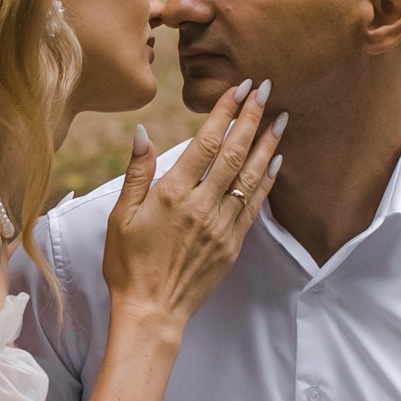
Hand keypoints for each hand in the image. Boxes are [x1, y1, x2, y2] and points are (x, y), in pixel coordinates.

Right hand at [101, 79, 284, 334]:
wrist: (152, 311)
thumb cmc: (128, 264)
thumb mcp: (120, 216)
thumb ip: (137, 172)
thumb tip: (143, 132)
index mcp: (172, 194)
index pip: (206, 143)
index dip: (225, 113)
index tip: (238, 89)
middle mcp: (202, 206)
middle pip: (235, 153)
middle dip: (252, 118)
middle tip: (266, 90)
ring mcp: (221, 226)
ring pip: (251, 177)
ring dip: (268, 145)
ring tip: (281, 119)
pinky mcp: (232, 244)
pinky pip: (255, 206)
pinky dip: (268, 181)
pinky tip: (277, 162)